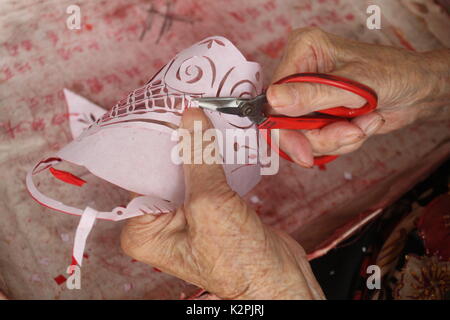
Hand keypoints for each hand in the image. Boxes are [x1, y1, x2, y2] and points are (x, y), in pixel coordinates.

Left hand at [121, 108, 324, 299]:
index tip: (164, 108)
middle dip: (177, 140)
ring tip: (203, 114)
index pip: (140, 173)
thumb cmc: (238, 261)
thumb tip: (190, 116)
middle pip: (163, 169)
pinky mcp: (209, 207)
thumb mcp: (211, 204)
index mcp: (143, 230)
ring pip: (187, 169)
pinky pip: (206, 175)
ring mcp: (185, 214)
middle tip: (185, 104)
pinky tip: (218, 136)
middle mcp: (159, 222)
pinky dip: (213, 157)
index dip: (153, 140)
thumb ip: (199, 157)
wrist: (278, 279)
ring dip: (198, 146)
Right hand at [267, 27, 449, 166]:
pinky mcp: (319, 114)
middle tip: (348, 135)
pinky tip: (362, 125)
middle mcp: (301, 73)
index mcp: (303, 51)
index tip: (301, 148)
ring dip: (335, 138)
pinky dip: (341, 140)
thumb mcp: (353, 85)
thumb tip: (273, 100)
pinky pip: (317, 141)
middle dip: (319, 136)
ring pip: (303, 136)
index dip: (284, 126)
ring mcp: (309, 96)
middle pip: (285, 121)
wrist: (418, 91)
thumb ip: (312, 95)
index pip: (274, 95)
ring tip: (362, 125)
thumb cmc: (393, 74)